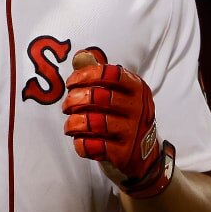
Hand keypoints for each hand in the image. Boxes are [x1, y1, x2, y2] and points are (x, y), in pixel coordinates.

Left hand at [61, 50, 174, 198]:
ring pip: (95, 123)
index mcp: (137, 88)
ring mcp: (132, 131)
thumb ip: (98, 74)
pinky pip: (95, 146)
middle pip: (98, 97)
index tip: (70, 83)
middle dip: (74, 100)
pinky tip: (80, 140)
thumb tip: (80, 55)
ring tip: (69, 126)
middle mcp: (138, 107)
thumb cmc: (124, 117)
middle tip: (66, 107)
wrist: (144, 155)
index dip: (85, 75)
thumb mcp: (118, 93)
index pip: (110, 73)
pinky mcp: (124, 153)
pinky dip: (81, 144)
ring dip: (74, 124)